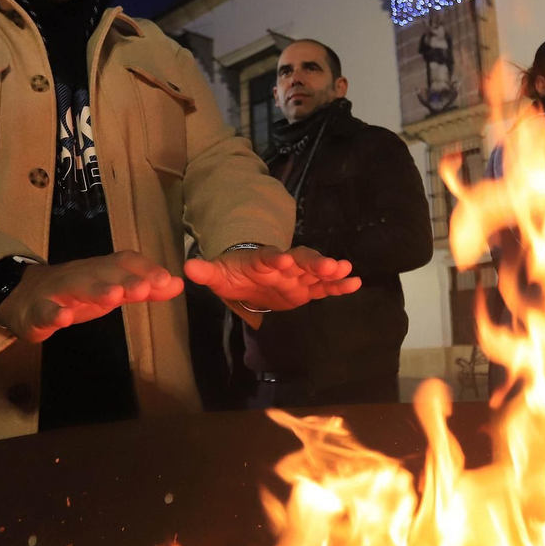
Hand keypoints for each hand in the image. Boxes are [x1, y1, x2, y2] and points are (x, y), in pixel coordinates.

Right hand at [0, 251, 183, 343]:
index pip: (124, 261)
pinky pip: (44, 310)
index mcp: (101, 269)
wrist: (22, 296)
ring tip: (113, 298)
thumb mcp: (111, 290)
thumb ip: (144, 289)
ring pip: (76, 287)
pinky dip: (54, 313)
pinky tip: (65, 319)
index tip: (167, 281)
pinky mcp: (36, 311)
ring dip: (95, 290)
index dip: (145, 268)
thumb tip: (178, 284)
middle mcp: (81, 274)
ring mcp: (57, 291)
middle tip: (143, 289)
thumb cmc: (76, 294)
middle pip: (103, 273)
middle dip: (124, 280)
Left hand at [183, 245, 359, 311]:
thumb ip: (206, 271)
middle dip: (313, 262)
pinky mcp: (307, 288)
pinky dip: (339, 285)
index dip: (275, 257)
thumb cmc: (234, 275)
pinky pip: (325, 287)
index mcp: (261, 260)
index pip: (268, 256)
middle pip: (300, 260)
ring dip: (330, 271)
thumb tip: (188, 268)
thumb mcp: (218, 275)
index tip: (282, 258)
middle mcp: (284, 265)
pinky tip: (356, 283)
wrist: (247, 280)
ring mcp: (298, 276)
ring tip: (346, 270)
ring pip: (316, 271)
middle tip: (330, 265)